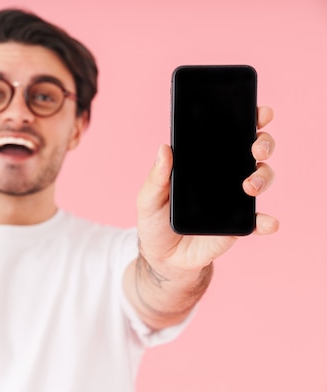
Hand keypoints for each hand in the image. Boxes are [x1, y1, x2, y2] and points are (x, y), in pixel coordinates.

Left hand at [136, 106, 277, 273]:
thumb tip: (164, 148)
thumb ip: (157, 176)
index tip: (258, 111)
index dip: (247, 119)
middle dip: (263, 141)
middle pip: (253, 149)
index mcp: (203, 162)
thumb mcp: (148, 197)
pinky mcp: (238, 225)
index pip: (228, 134)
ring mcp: (234, 198)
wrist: (162, 257)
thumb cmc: (155, 220)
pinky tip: (268, 222)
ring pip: (261, 178)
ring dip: (263, 177)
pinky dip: (266, 221)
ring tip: (249, 186)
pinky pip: (258, 221)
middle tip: (255, 146)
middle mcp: (224, 175)